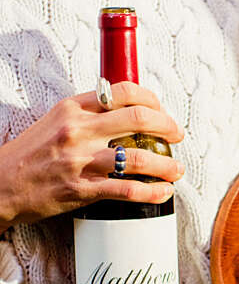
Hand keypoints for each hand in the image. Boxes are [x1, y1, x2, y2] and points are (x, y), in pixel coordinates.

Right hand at [0, 82, 184, 228]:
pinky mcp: (82, 190)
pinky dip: (152, 192)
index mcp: (72, 109)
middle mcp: (78, 131)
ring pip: (139, 157)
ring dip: (167, 164)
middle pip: (138, 119)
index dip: (151, 99)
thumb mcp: (55, 121)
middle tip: (177, 135)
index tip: (161, 110)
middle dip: (168, 127)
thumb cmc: (30, 154)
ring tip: (176, 169)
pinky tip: (162, 192)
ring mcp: (81, 161)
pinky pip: (127, 190)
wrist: (1, 185)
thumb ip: (87, 114)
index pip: (122, 91)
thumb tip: (122, 111)